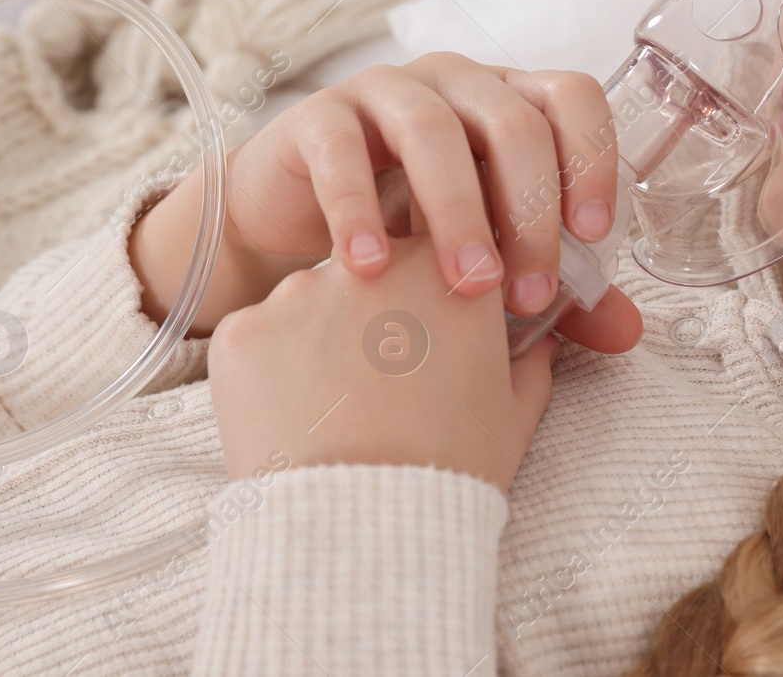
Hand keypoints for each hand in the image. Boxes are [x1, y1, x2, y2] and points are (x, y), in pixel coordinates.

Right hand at [129, 52, 642, 350]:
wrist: (298, 217)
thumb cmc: (413, 232)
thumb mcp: (490, 256)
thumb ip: (558, 291)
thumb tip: (625, 332)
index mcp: (511, 101)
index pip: (572, 96)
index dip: (592, 155)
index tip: (592, 234)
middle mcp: (456, 83)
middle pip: (512, 120)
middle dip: (530, 211)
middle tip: (529, 294)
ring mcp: (385, 91)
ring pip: (433, 130)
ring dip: (458, 212)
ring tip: (468, 286)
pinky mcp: (318, 116)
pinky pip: (341, 149)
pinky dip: (357, 209)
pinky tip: (370, 268)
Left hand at [207, 228, 556, 493]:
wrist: (360, 531)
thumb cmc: (449, 470)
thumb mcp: (513, 415)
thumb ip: (530, 361)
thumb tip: (538, 342)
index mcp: (449, 271)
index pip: (443, 250)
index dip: (437, 291)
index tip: (435, 329)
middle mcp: (375, 263)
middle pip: (374, 266)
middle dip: (378, 310)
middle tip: (384, 379)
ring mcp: (300, 293)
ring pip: (312, 300)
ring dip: (322, 337)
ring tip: (337, 406)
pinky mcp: (244, 330)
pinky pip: (260, 337)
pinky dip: (272, 369)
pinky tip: (294, 414)